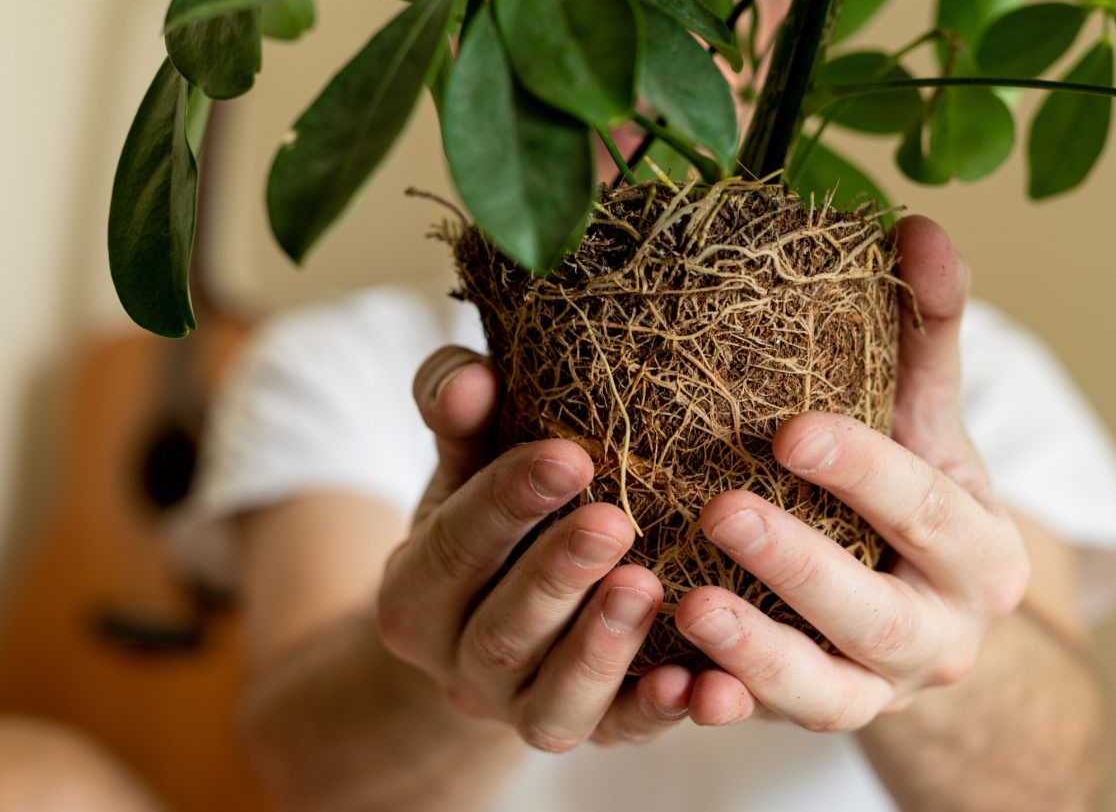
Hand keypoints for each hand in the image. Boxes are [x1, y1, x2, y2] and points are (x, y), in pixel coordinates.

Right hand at [376, 349, 720, 751]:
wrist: (487, 630)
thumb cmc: (486, 525)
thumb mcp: (462, 468)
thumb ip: (461, 419)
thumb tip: (473, 378)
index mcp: (415, 597)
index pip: (455, 547)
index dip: (506, 502)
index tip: (567, 455)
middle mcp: (459, 666)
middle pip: (503, 630)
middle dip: (558, 576)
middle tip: (614, 523)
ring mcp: (520, 711)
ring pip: (552, 702)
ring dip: (602, 648)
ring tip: (649, 587)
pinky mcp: (587, 736)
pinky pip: (619, 736)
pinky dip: (656, 714)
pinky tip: (700, 681)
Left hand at [673, 216, 1031, 730]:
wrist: (930, 619)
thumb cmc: (916, 500)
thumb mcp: (926, 425)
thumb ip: (923, 337)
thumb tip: (920, 225)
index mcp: (978, 554)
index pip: (927, 508)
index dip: (865, 471)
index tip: (791, 429)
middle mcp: (939, 638)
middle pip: (878, 613)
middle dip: (802, 566)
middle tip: (723, 510)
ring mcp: (876, 693)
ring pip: (826, 694)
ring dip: (757, 655)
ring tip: (688, 608)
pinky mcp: (814, 720)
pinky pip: (765, 727)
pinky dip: (719, 711)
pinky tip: (670, 687)